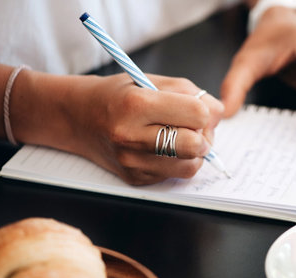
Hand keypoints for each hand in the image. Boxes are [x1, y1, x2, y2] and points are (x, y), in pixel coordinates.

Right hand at [10, 72, 223, 184]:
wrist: (77, 118)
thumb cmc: (118, 95)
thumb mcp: (152, 80)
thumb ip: (190, 93)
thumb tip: (217, 116)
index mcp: (137, 104)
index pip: (198, 115)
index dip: (204, 111)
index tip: (195, 109)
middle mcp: (131, 136)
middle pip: (196, 145)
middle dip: (203, 135)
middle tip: (192, 128)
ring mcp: (131, 162)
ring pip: (190, 167)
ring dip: (194, 153)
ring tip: (180, 138)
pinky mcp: (134, 179)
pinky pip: (173, 176)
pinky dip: (176, 162)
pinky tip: (161, 149)